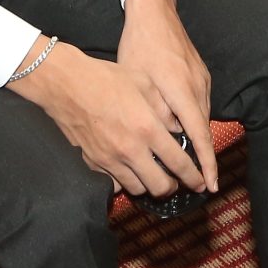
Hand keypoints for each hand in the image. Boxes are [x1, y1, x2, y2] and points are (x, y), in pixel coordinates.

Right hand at [11, 31, 203, 198]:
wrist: (67, 84)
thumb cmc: (107, 78)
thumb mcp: (144, 84)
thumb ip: (165, 109)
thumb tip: (178, 129)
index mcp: (148, 129)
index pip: (178, 163)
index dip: (193, 177)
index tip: (200, 183)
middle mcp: (131, 150)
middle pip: (159, 186)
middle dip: (172, 187)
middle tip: (176, 182)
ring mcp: (110, 160)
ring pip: (137, 189)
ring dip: (149, 186)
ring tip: (153, 176)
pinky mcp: (93, 163)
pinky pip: (114, 183)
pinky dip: (125, 182)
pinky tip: (128, 170)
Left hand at [115, 0, 215, 194]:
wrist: (154, 11)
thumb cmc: (140, 44)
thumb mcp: (138, 80)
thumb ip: (154, 110)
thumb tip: (166, 138)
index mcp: (181, 89)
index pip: (199, 134)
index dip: (206, 162)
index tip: (210, 183)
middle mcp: (197, 86)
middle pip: (203, 129)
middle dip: (203, 158)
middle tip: (197, 183)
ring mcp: (202, 78)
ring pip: (202, 117)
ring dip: (197, 139)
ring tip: (189, 163)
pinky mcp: (201, 73)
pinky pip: (200, 104)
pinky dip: (194, 121)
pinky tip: (182, 130)